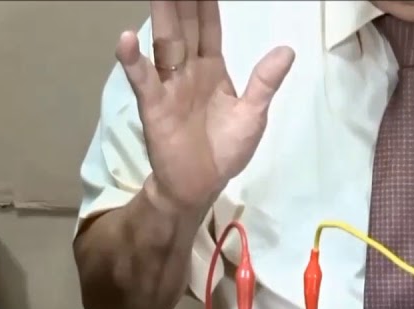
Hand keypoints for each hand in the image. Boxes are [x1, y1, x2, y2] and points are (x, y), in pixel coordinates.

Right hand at [116, 1, 294, 210]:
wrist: (200, 185)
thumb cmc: (225, 150)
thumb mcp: (253, 115)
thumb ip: (265, 82)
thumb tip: (287, 50)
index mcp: (211, 68)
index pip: (208, 27)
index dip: (205, 3)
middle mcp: (187, 70)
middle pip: (183, 26)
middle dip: (180, 0)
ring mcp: (169, 85)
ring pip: (164, 43)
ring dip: (160, 15)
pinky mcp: (154, 106)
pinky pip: (143, 80)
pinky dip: (134, 61)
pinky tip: (126, 39)